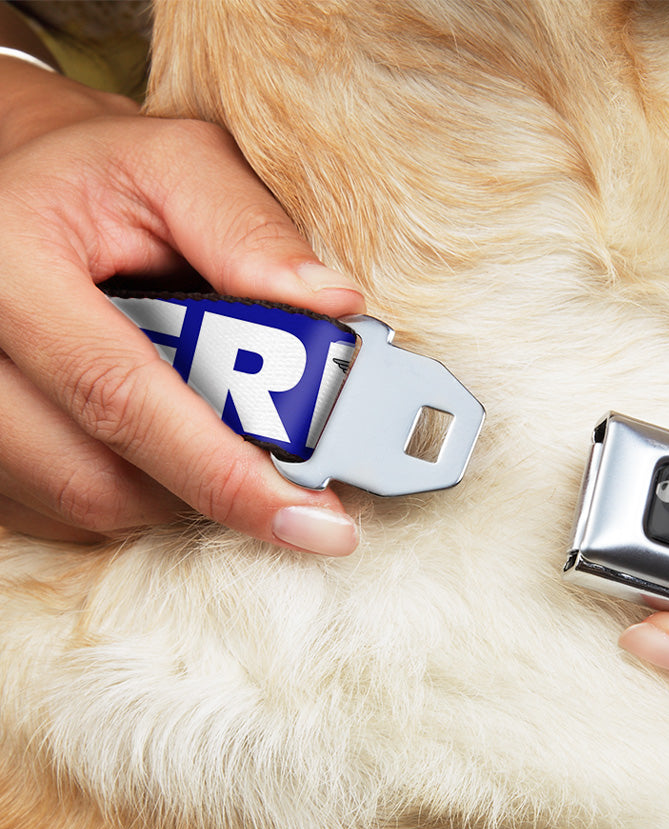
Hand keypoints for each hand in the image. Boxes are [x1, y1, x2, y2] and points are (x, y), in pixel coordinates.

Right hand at [0, 58, 363, 552]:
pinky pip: (64, 511)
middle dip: (214, 487)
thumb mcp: (177, 165)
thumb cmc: (100, 176)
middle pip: (98, 477)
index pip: (121, 397)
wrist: (18, 187)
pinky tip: (165, 438)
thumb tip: (333, 305)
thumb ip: (249, 230)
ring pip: (86, 504)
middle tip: (293, 481)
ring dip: (178, 488)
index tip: (314, 520)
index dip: (225, 472)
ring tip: (220, 431)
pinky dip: (138, 490)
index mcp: (9, 265)